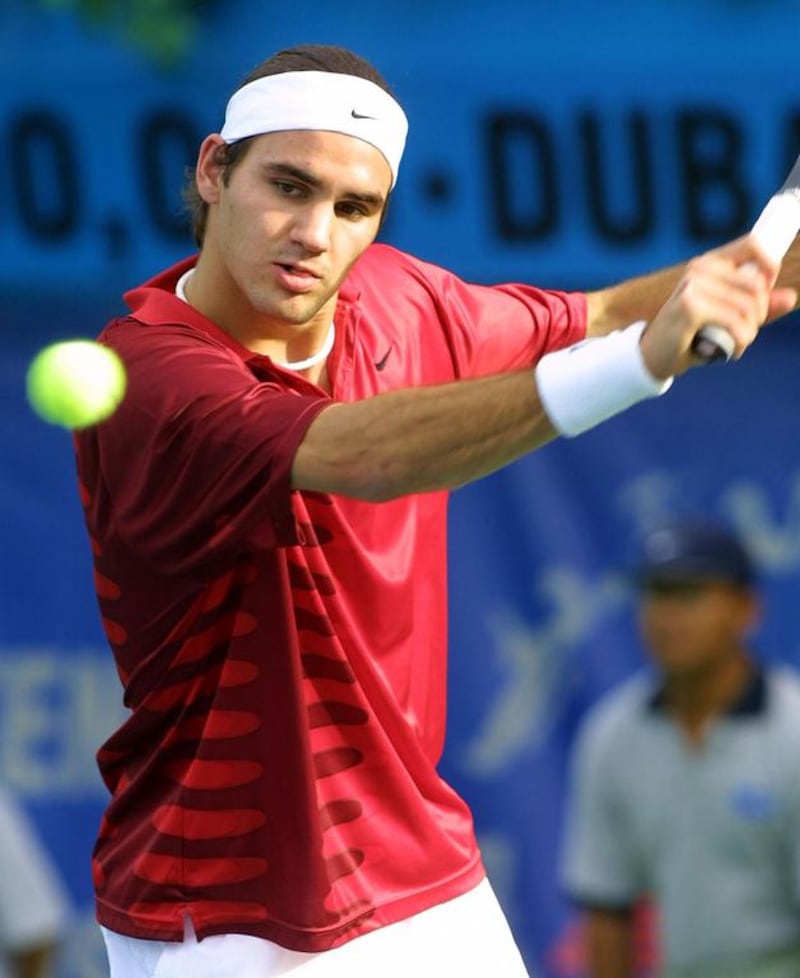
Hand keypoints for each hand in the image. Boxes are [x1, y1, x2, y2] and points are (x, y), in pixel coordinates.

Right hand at [639, 234, 797, 378]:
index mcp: (709, 263)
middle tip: (744, 333)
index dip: (770, 268)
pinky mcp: (689, 306)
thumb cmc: (690, 336)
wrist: (652, 357)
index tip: (763, 297)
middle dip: (759, 316)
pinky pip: (736, 323)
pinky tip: (728, 351)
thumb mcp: (728, 319)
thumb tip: (791, 297)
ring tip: (735, 344)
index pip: (754, 245)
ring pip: (750, 307)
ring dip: (749, 333)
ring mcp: (693, 285)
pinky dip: (740, 343)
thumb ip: (758, 307)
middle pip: (758, 286)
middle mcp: (700, 269)